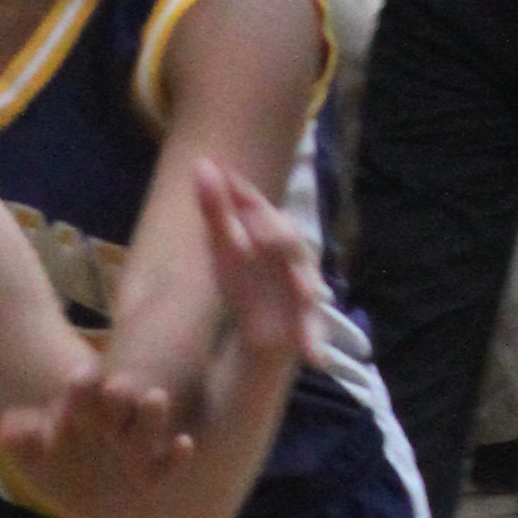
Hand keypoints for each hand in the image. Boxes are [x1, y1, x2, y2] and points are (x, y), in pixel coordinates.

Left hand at [0, 351, 199, 517]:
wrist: (92, 490)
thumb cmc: (58, 464)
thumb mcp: (34, 454)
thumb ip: (21, 440)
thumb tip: (7, 427)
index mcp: (84, 413)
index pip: (83, 394)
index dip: (82, 388)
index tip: (80, 376)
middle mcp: (114, 427)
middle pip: (118, 404)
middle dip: (117, 396)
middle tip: (115, 386)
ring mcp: (135, 449)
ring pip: (147, 425)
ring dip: (152, 414)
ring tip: (156, 398)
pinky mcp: (152, 476)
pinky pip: (169, 465)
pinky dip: (177, 456)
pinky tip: (185, 443)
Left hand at [193, 151, 328, 364]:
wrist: (264, 333)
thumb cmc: (245, 282)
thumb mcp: (224, 249)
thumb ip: (216, 209)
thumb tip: (202, 162)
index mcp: (270, 233)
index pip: (260, 210)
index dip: (247, 200)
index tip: (229, 185)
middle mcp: (292, 257)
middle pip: (289, 242)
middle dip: (278, 235)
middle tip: (260, 231)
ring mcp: (303, 290)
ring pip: (308, 285)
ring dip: (306, 287)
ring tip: (306, 292)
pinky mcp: (308, 323)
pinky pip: (313, 330)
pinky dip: (314, 340)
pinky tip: (314, 355)